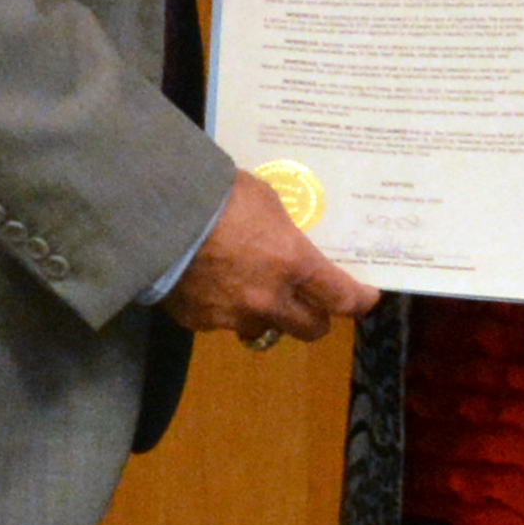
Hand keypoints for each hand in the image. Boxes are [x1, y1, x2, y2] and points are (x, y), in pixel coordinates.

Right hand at [165, 164, 374, 349]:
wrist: (157, 213)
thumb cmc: (219, 195)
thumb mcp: (265, 201)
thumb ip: (283, 230)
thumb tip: (286, 241)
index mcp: (295, 266)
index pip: (342, 298)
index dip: (360, 301)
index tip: (366, 297)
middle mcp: (270, 300)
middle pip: (311, 329)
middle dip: (316, 317)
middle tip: (311, 301)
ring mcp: (233, 317)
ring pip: (263, 329)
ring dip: (265, 315)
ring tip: (250, 291)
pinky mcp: (199, 322)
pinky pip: (221, 323)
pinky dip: (222, 308)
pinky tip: (208, 284)